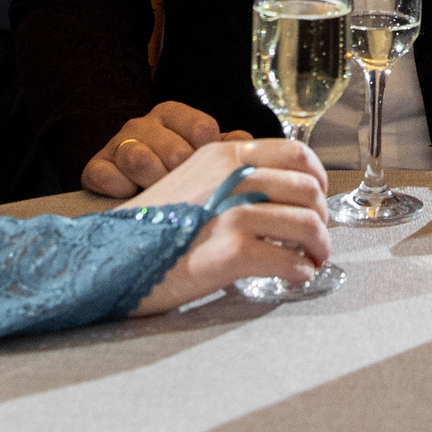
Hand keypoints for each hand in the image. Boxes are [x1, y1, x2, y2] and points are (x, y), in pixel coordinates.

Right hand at [83, 101, 253, 197]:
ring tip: (158, 197)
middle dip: (183, 180)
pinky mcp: (95, 166)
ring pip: (140, 160)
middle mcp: (144, 123)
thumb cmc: (173, 176)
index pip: (203, 129)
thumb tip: (245, 143)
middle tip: (183, 194)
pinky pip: (106, 177)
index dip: (208, 159)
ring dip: (153, 186)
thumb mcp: (203, 158)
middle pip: (175, 151)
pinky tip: (129, 198)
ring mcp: (118, 143)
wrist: (127, 198)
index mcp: (174, 115)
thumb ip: (228, 147)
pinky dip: (120, 192)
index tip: (207, 176)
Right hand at [128, 139, 332, 314]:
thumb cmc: (151, 227)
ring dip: (319, 247)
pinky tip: (294, 276)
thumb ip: (233, 179)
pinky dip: (300, 270)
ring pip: (306, 223)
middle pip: (308, 190)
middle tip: (317, 240)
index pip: (296, 154)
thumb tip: (282, 195)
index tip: (318, 201)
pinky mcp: (230, 251)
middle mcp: (232, 176)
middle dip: (322, 219)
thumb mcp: (193, 182)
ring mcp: (232, 212)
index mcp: (224, 155)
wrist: (109, 257)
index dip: (319, 179)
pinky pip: (288, 259)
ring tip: (311, 261)